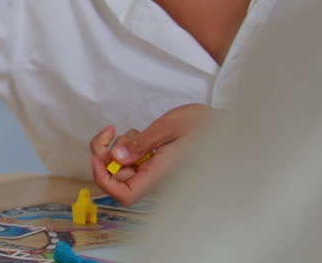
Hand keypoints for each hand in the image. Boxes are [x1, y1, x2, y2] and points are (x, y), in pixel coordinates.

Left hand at [89, 103, 211, 205]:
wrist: (224, 126)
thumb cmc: (203, 126)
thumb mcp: (170, 127)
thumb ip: (142, 144)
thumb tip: (117, 158)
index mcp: (160, 174)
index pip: (124, 195)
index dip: (104, 180)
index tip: (97, 156)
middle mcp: (156, 177)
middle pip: (117, 179)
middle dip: (106, 155)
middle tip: (110, 131)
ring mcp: (155, 171)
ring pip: (123, 168)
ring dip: (119, 148)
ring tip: (136, 133)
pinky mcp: (155, 164)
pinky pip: (133, 160)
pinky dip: (129, 146)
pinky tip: (141, 135)